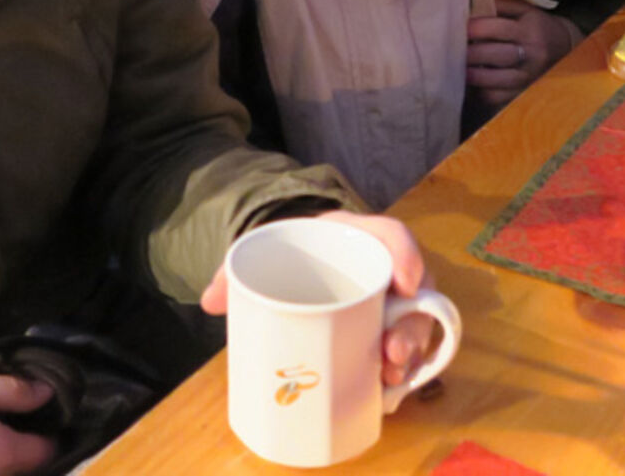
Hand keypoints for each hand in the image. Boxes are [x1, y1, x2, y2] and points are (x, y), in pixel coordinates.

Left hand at [200, 211, 434, 387]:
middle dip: (411, 326)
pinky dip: (403, 370)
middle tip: (391, 353)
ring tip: (389, 378)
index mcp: (358, 237)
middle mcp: (384, 269)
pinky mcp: (385, 330)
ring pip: (415, 325)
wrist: (299, 259)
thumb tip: (208, 300)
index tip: (405, 283)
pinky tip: (388, 389)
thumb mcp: (266, 248)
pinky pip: (407, 348)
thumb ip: (236, 270)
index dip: (407, 256)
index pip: (393, 235)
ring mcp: (390, 302)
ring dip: (410, 354)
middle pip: (416, 291)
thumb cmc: (290, 251)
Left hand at [466, 2, 580, 108]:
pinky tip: (473, 84)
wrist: (565, 48)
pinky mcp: (524, 92)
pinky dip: (484, 92)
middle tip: (454, 50)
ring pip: (499, 80)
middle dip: (473, 54)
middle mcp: (531, 54)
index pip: (501, 28)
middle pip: (499, 55)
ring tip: (460, 69)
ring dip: (476, 76)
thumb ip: (500, 6)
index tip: (461, 28)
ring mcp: (529, 76)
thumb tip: (470, 4)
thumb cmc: (536, 26)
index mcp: (529, 30)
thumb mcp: (524, 10)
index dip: (478, 28)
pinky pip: (500, 97)